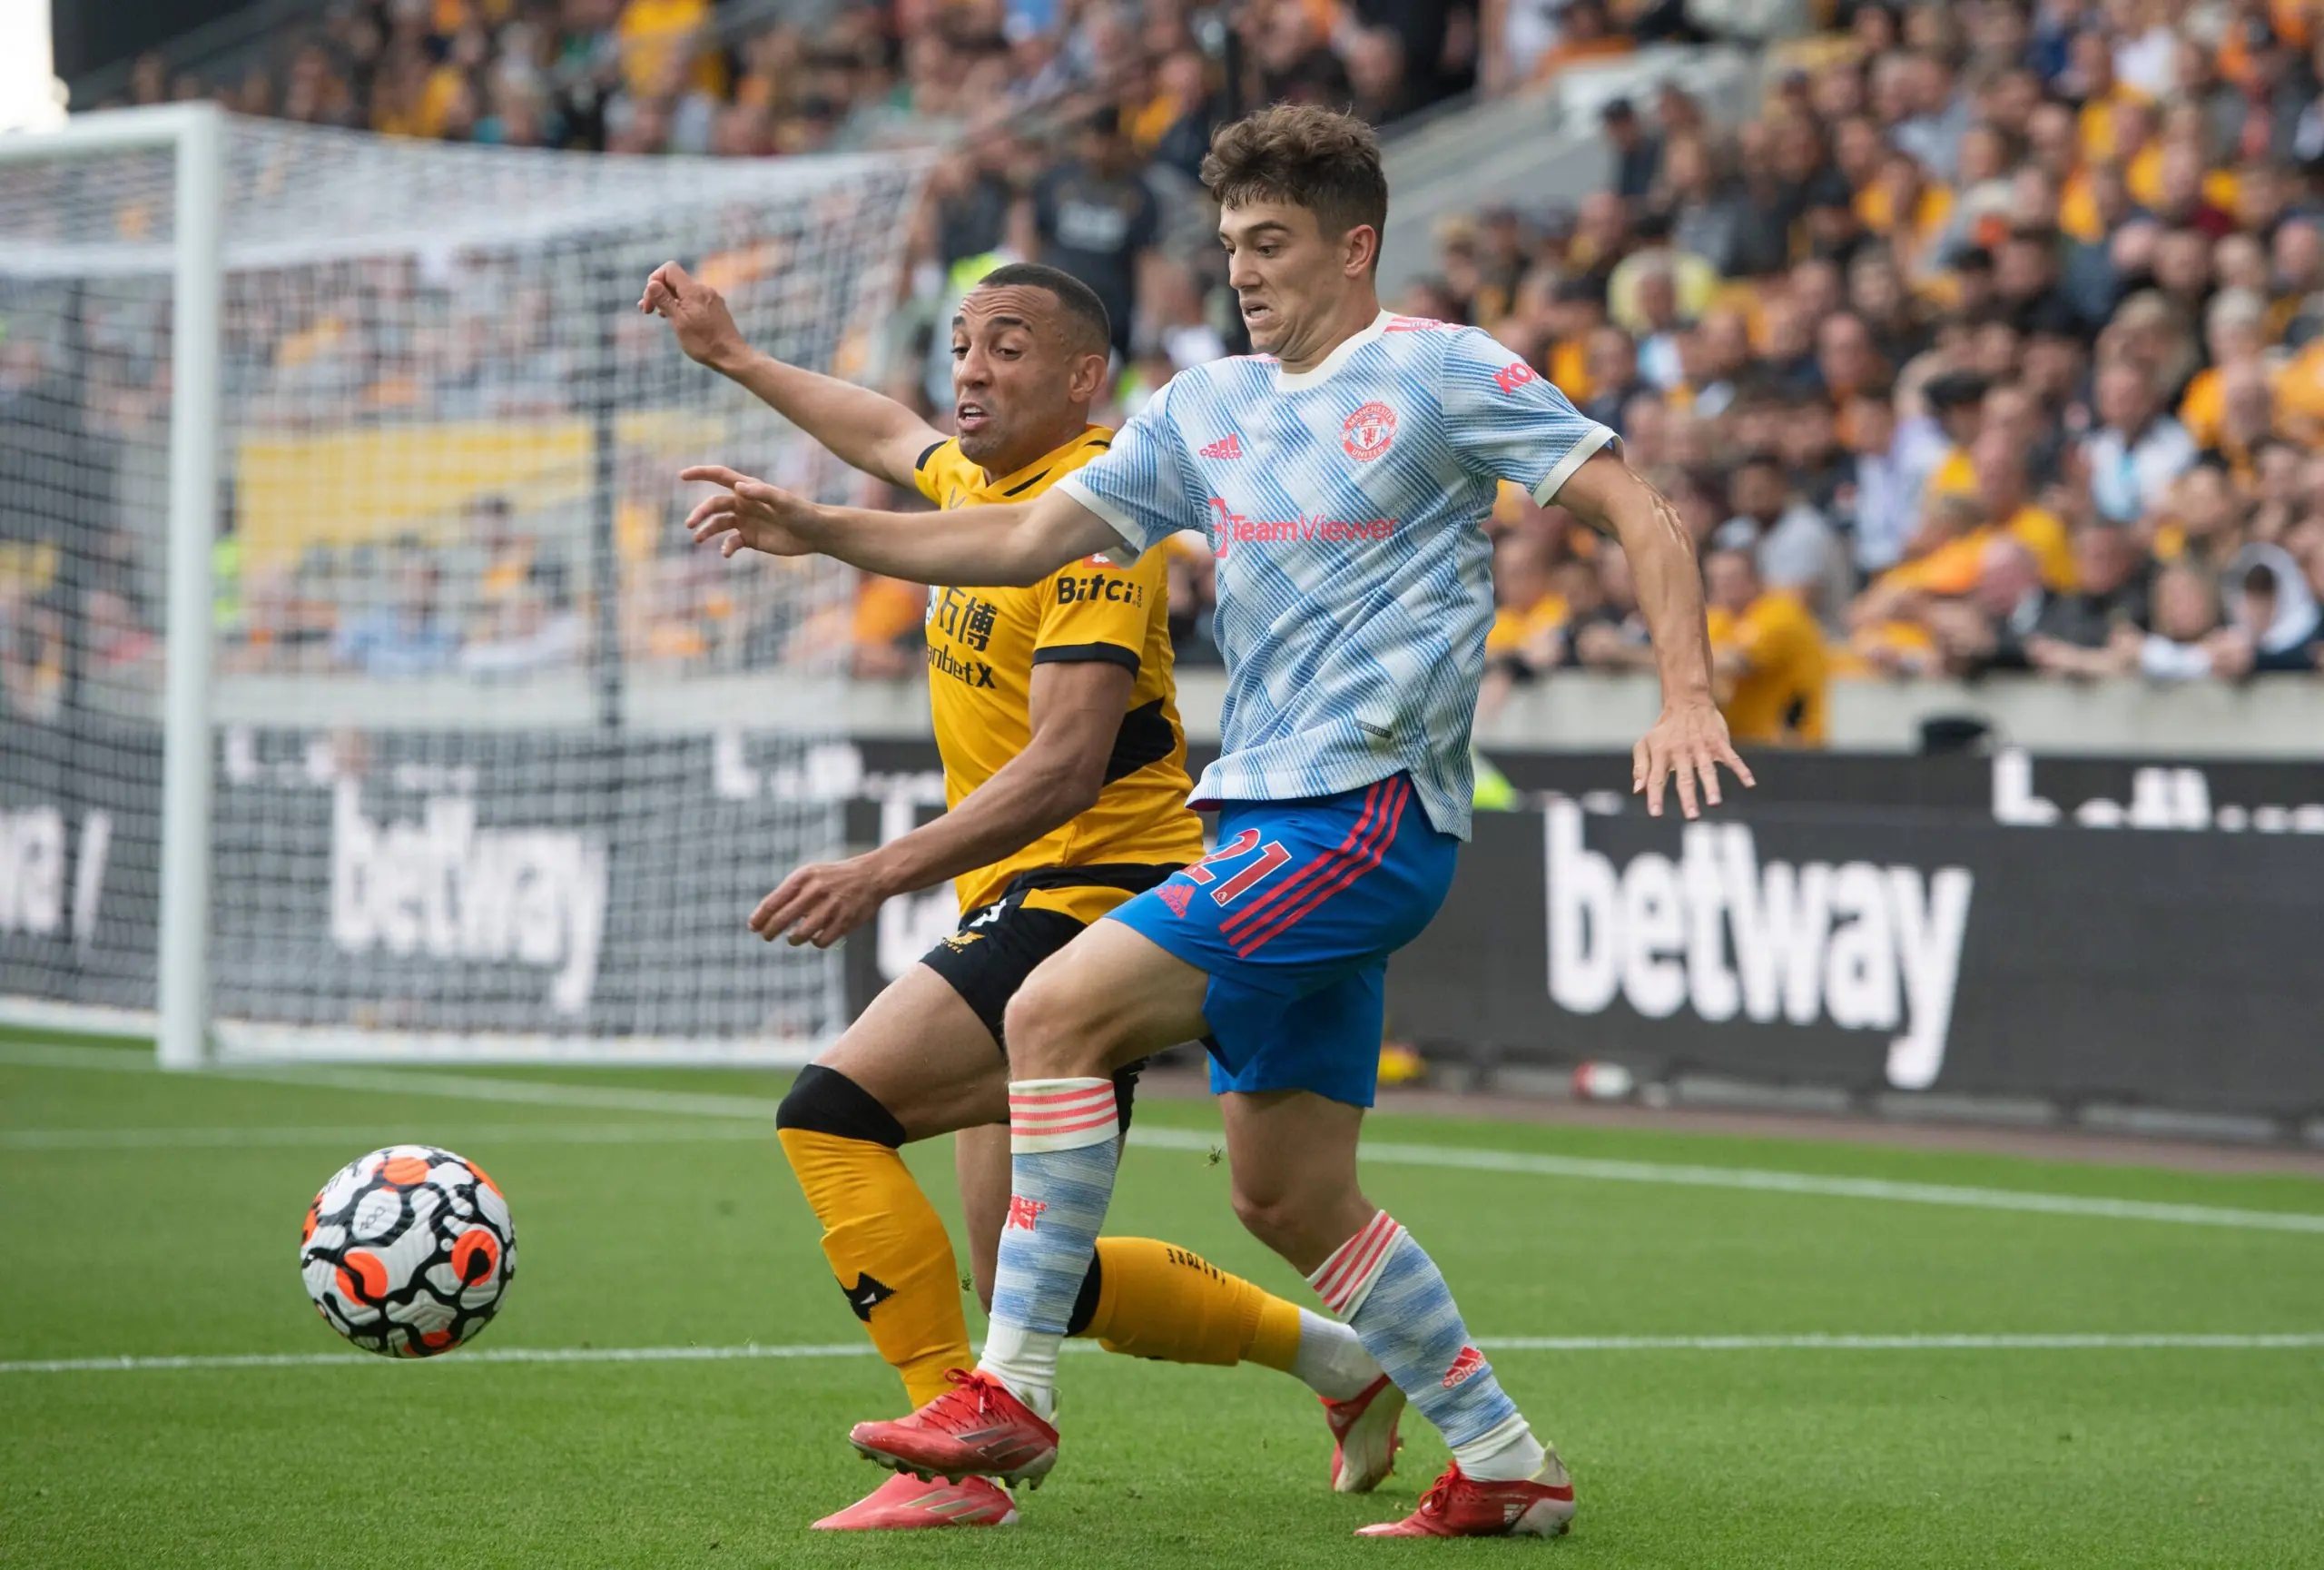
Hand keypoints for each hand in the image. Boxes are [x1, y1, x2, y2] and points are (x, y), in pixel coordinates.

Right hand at [639, 260, 746, 371]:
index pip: (669, 269)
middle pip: (675, 280)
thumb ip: (664, 301)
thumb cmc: (704, 343)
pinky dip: (682, 306)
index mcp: (693, 291)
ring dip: (669, 300)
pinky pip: (694, 300)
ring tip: (659, 315)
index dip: (655, 280)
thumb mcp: (679, 322)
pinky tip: (677, 319)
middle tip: (646, 310)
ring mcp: (711, 298)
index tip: (649, 301)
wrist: (732, 356)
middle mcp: (704, 290)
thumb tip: (651, 283)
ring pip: (684, 292)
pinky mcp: (715, 308)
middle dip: (658, 292)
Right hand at [680, 465, 821, 557]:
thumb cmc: (802, 513)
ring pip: (718, 524)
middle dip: (700, 512)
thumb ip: (762, 493)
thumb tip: (739, 487)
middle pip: (714, 504)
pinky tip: (726, 552)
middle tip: (690, 525)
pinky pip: (731, 542)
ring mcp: (745, 521)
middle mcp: (743, 503)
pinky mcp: (749, 538)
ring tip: (698, 539)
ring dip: (707, 530)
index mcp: (749, 489)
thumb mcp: (784, 501)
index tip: (682, 475)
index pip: (720, 476)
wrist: (815, 534)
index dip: (701, 474)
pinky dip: (725, 547)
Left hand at [747, 854, 893, 946]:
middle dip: (770, 931)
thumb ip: (789, 893)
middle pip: (782, 919)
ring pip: (800, 934)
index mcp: (803, 877)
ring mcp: (831, 907)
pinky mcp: (845, 921)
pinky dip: (815, 942)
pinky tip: (816, 937)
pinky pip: (820, 941)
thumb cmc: (833, 878)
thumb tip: (763, 917)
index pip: (773, 902)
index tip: (753, 927)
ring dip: (793, 939)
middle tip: (766, 936)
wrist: (871, 876)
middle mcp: (815, 891)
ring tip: (793, 938)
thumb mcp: (810, 875)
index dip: (760, 917)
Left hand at [1632, 697, 1753, 819]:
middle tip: (1692, 816)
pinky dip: (1742, 770)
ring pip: (1707, 769)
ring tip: (1715, 803)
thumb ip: (1641, 768)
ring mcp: (1701, 747)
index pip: (1656, 778)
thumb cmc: (1664, 730)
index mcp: (1661, 753)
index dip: (1655, 796)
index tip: (1656, 813)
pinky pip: (1731, 757)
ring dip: (1711, 786)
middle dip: (1688, 797)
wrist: (1686, 702)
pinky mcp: (1718, 742)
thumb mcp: (1645, 744)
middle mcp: (1681, 751)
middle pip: (1684, 778)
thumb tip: (1638, 791)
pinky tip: (1750, 783)